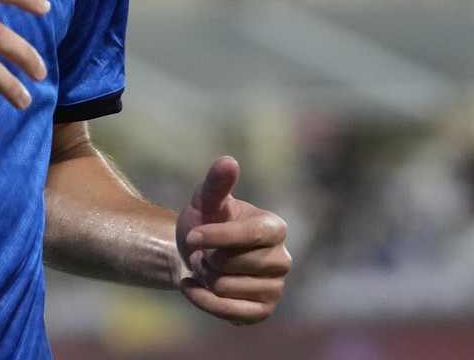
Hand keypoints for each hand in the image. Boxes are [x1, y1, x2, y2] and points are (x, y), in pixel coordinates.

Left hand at [175, 156, 291, 323]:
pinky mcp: (262, 312)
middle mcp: (282, 259)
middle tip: (204, 252)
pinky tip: (192, 286)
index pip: (252, 234)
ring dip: (204, 277)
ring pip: (226, 288)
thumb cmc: (205, 222)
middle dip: (207, 258)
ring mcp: (274, 288)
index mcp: (274, 227)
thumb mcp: (205, 200)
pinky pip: (227, 312)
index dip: (218, 237)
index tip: (192, 236)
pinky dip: (201, 299)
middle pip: (234, 264)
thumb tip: (228, 161)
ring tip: (206, 267)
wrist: (195, 255)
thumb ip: (217, 183)